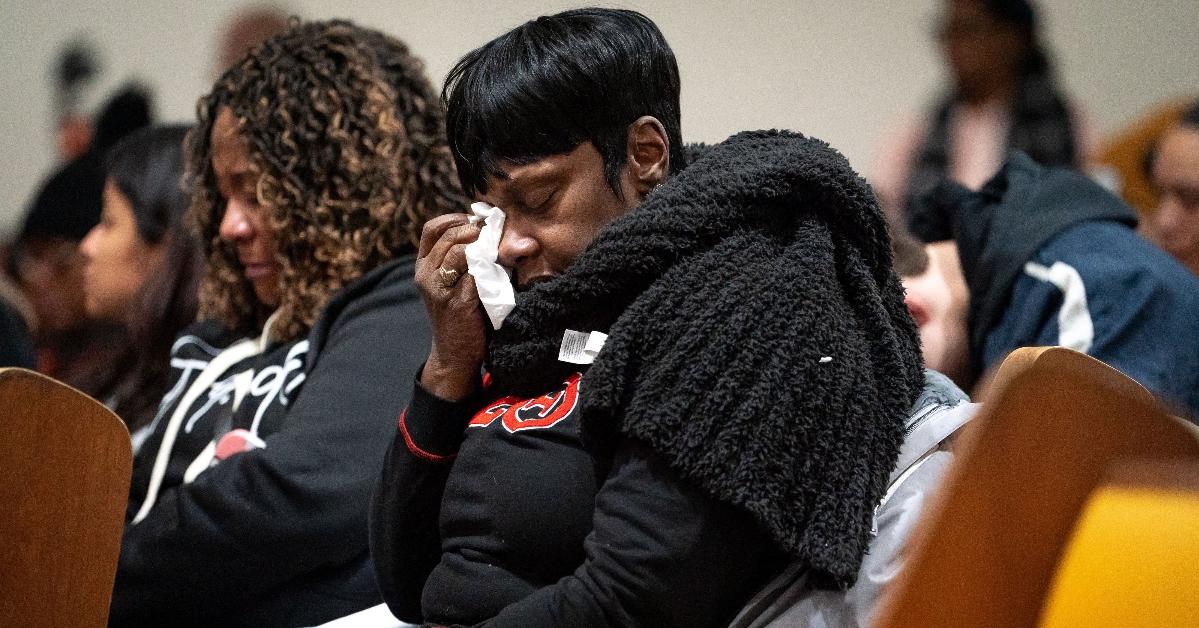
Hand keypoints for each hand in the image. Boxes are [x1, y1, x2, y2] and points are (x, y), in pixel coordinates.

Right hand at [415, 213, 486, 400]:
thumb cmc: (460, 313)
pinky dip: (491, 266)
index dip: (457, 219)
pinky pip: (475, 273)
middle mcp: (426, 274)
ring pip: (460, 251)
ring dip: (484, 246)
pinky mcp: (457, 302)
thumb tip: (492, 229)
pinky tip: (502, 268)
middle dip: (476, 230)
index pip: (433, 228)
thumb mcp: (453, 281)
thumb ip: (463, 257)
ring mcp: (439, 288)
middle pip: (449, 235)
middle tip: (496, 235)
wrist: (454, 354)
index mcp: (423, 265)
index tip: (478, 224)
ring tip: (499, 251)